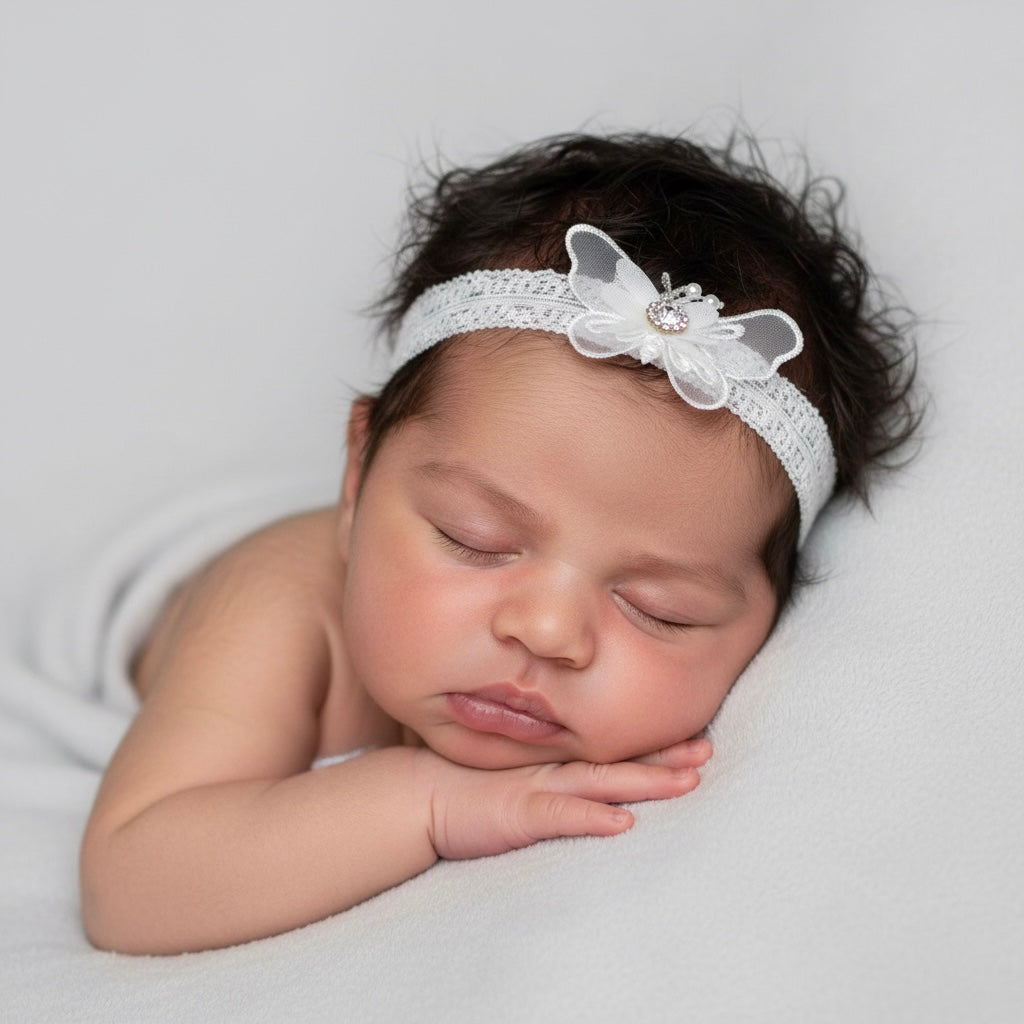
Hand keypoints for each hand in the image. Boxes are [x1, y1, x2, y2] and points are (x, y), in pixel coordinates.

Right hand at [422, 738, 710, 860]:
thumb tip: (584, 782)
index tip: (694, 737)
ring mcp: (538, 789)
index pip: (612, 752)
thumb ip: (544, 774)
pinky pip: (561, 816)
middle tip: (707, 749)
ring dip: (646, 781)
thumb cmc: (464, 787)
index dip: (653, 746)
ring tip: (688, 780)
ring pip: (603, 782)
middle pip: (619, 762)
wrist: (418, 794)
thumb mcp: (512, 776)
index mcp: (555, 763)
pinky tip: (623, 821)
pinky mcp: (519, 815)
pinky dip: (592, 818)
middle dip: (666, 757)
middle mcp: (554, 770)